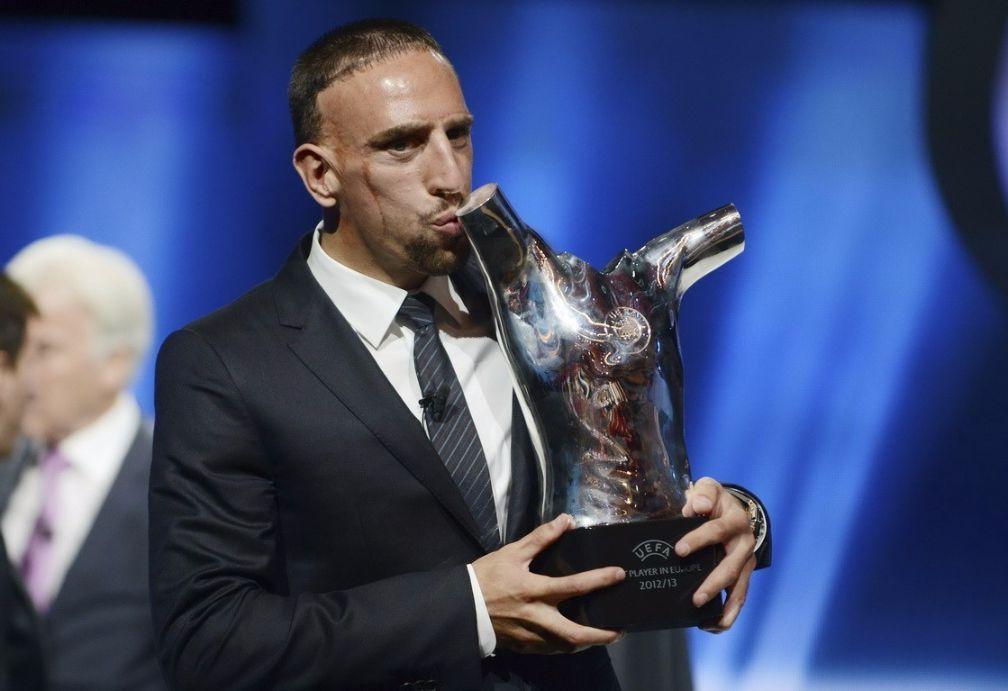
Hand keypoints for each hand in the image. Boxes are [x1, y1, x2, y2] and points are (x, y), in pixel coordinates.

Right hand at [471, 514, 624, 653]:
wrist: (462, 606)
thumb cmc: (487, 576)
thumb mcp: (512, 552)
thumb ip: (541, 537)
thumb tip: (566, 520)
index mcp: (535, 590)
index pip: (574, 586)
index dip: (600, 580)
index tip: (619, 575)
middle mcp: (536, 617)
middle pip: (575, 634)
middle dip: (601, 635)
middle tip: (619, 630)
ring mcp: (530, 636)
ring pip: (565, 646)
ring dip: (586, 643)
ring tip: (601, 636)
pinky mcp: (524, 646)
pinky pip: (551, 650)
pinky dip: (566, 646)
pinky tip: (572, 640)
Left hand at [677, 476, 755, 632]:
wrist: (733, 509)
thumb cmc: (713, 500)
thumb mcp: (708, 488)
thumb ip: (703, 494)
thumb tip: (698, 506)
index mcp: (735, 521)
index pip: (717, 531)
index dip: (698, 540)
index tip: (679, 550)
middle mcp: (745, 544)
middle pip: (730, 567)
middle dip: (712, 583)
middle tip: (695, 598)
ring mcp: (746, 562)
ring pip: (739, 589)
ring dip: (724, 606)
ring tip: (706, 620)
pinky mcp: (743, 575)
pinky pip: (738, 598)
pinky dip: (727, 614)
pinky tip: (710, 625)